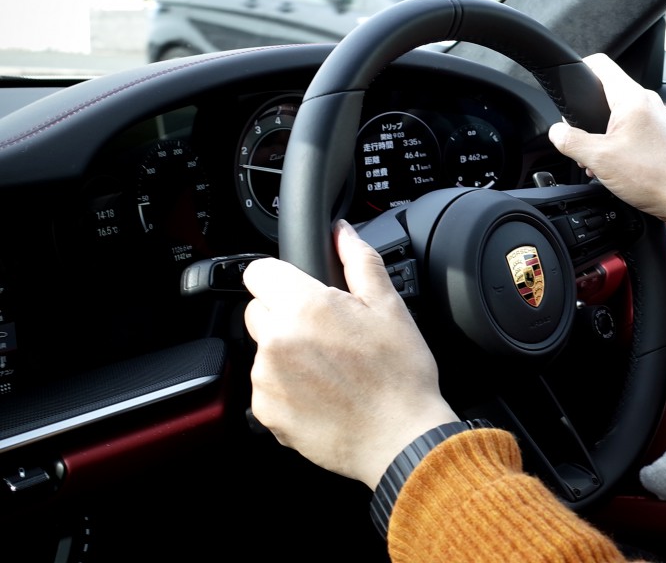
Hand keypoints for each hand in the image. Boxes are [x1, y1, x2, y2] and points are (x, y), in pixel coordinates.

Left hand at [243, 220, 458, 489]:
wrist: (401, 438)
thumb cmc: (401, 375)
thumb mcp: (389, 307)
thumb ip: (359, 260)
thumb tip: (342, 232)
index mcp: (305, 307)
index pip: (259, 272)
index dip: (282, 275)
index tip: (301, 288)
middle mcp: (278, 340)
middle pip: (258, 309)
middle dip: (286, 313)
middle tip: (327, 331)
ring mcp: (267, 379)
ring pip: (263, 348)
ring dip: (287, 350)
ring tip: (330, 367)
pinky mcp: (265, 411)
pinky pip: (266, 385)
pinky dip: (286, 386)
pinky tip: (321, 392)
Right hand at [549, 53, 665, 230]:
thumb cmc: (652, 177)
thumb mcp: (598, 158)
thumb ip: (571, 141)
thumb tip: (556, 133)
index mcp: (631, 98)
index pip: (600, 64)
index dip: (579, 70)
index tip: (568, 86)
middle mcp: (645, 101)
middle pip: (605, 92)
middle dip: (587, 115)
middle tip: (580, 139)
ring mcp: (654, 116)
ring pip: (616, 113)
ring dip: (600, 133)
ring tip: (596, 158)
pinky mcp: (657, 132)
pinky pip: (629, 127)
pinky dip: (615, 140)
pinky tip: (610, 163)